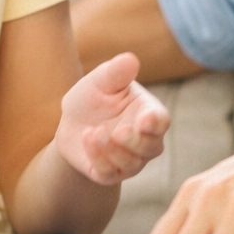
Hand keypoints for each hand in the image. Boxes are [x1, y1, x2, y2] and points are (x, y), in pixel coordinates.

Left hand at [54, 52, 169, 185]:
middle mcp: (145, 140)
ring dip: (112, 150)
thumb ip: (117, 71)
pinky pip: (109, 173)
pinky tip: (86, 139)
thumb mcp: (102, 80)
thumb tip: (130, 59)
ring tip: (94, 131)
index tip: (145, 120)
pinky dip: (98, 158)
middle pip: (151, 147)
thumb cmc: (95, 96)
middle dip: (135, 142)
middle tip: (119, 131)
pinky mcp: (109, 174)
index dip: (156, 123)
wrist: (72, 121)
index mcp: (148, 113)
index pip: (161, 121)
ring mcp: (129, 160)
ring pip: (131, 164)